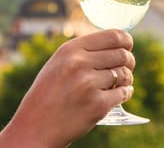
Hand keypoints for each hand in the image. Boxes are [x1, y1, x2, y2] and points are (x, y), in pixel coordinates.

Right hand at [0, 30, 135, 146]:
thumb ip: (82, 53)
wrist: (35, 127)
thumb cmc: (47, 95)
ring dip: (127, 80)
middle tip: (127, 68)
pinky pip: (123, 94)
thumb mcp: (58, 64)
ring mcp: (88, 84)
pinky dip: (125, 94)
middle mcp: (79, 64)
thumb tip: (116, 45)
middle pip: (123, 55)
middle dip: (129, 62)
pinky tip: (120, 95)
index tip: (127, 47)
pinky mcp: (97, 105)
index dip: (126, 41)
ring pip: (124, 75)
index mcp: (70, 50)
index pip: (113, 36)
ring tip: (121, 84)